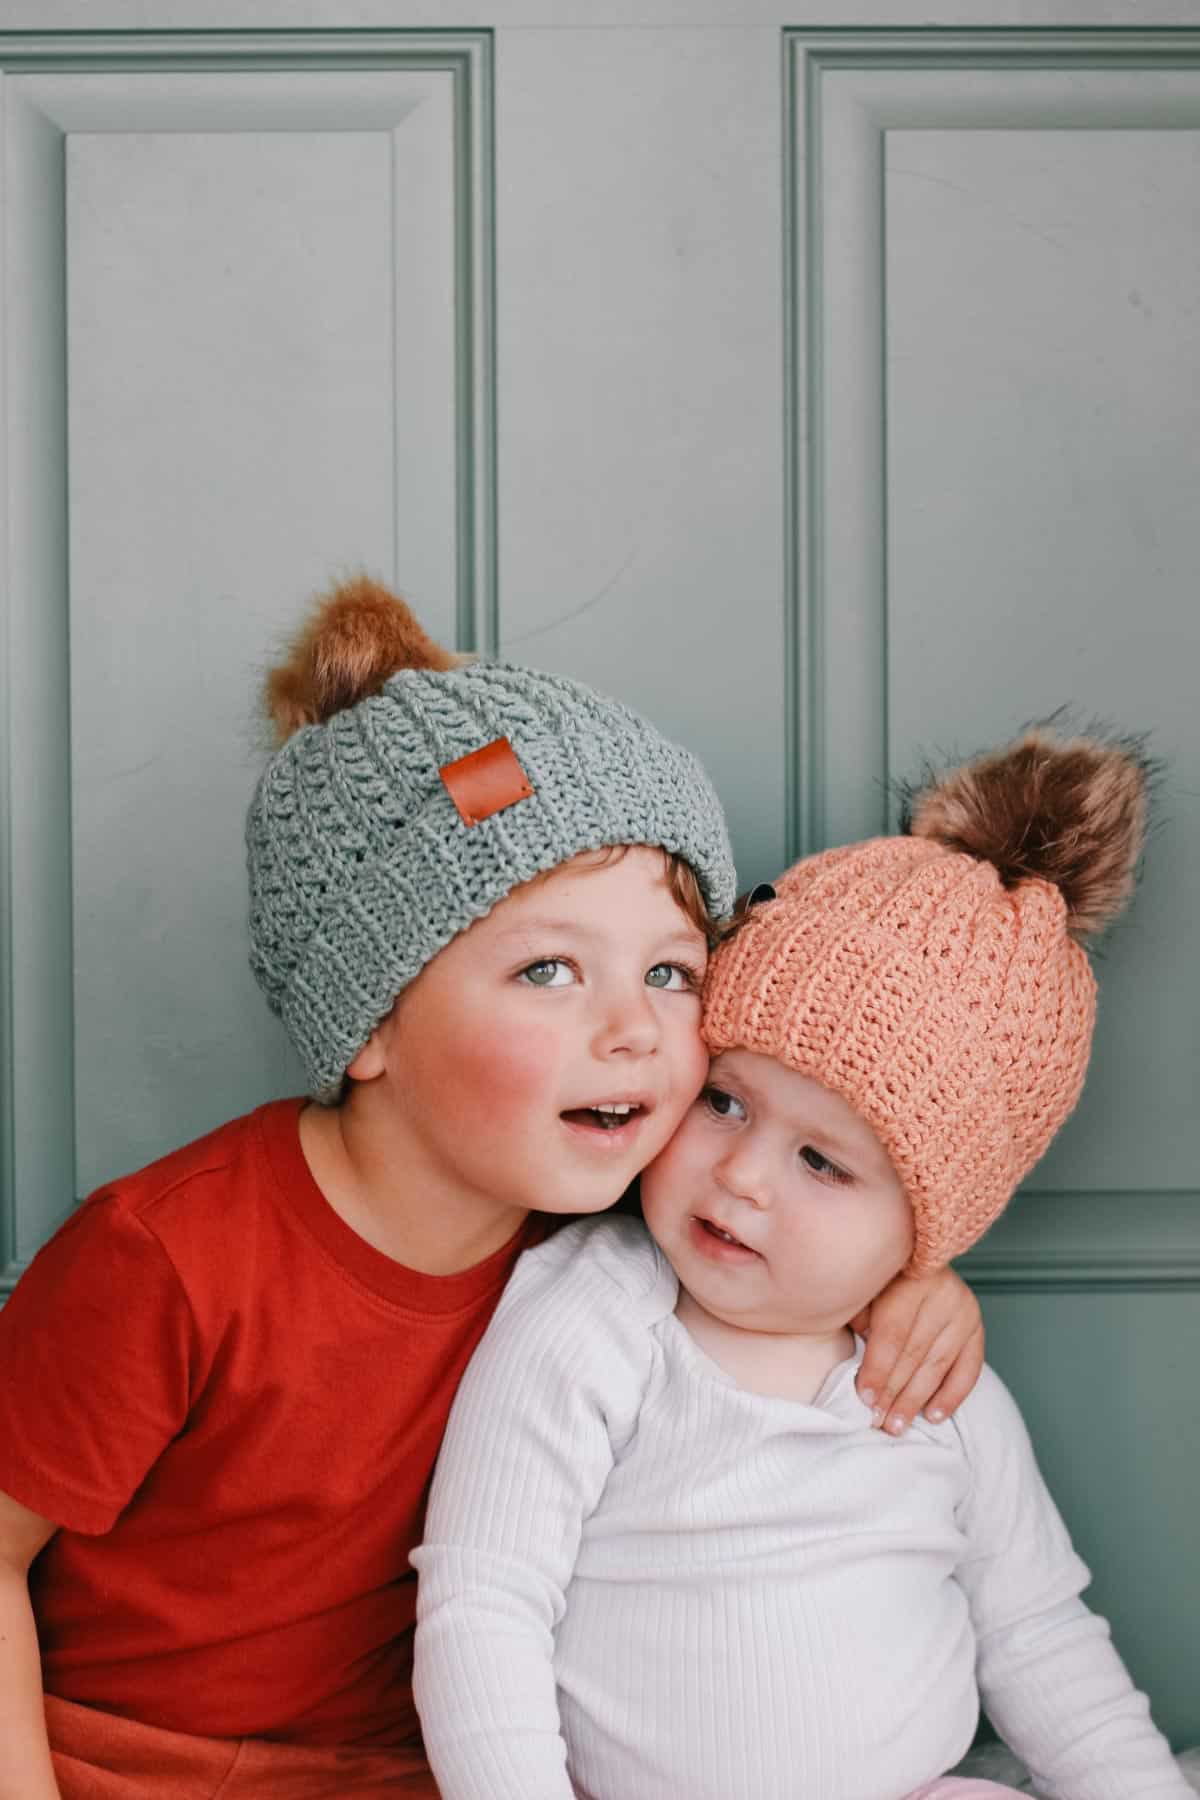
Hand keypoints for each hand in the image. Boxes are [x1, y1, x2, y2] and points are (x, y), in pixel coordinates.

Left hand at [850, 1266, 983, 1435]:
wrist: (915, 1259)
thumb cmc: (881, 1279)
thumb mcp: (864, 1288)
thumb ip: (859, 1319)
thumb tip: (856, 1369)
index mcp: (911, 1279)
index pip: (894, 1334)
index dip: (878, 1369)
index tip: (864, 1398)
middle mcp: (944, 1294)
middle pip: (915, 1354)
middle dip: (893, 1392)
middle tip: (877, 1421)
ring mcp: (965, 1312)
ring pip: (938, 1365)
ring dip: (916, 1400)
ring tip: (897, 1425)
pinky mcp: (977, 1328)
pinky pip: (968, 1370)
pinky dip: (951, 1396)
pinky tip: (933, 1416)